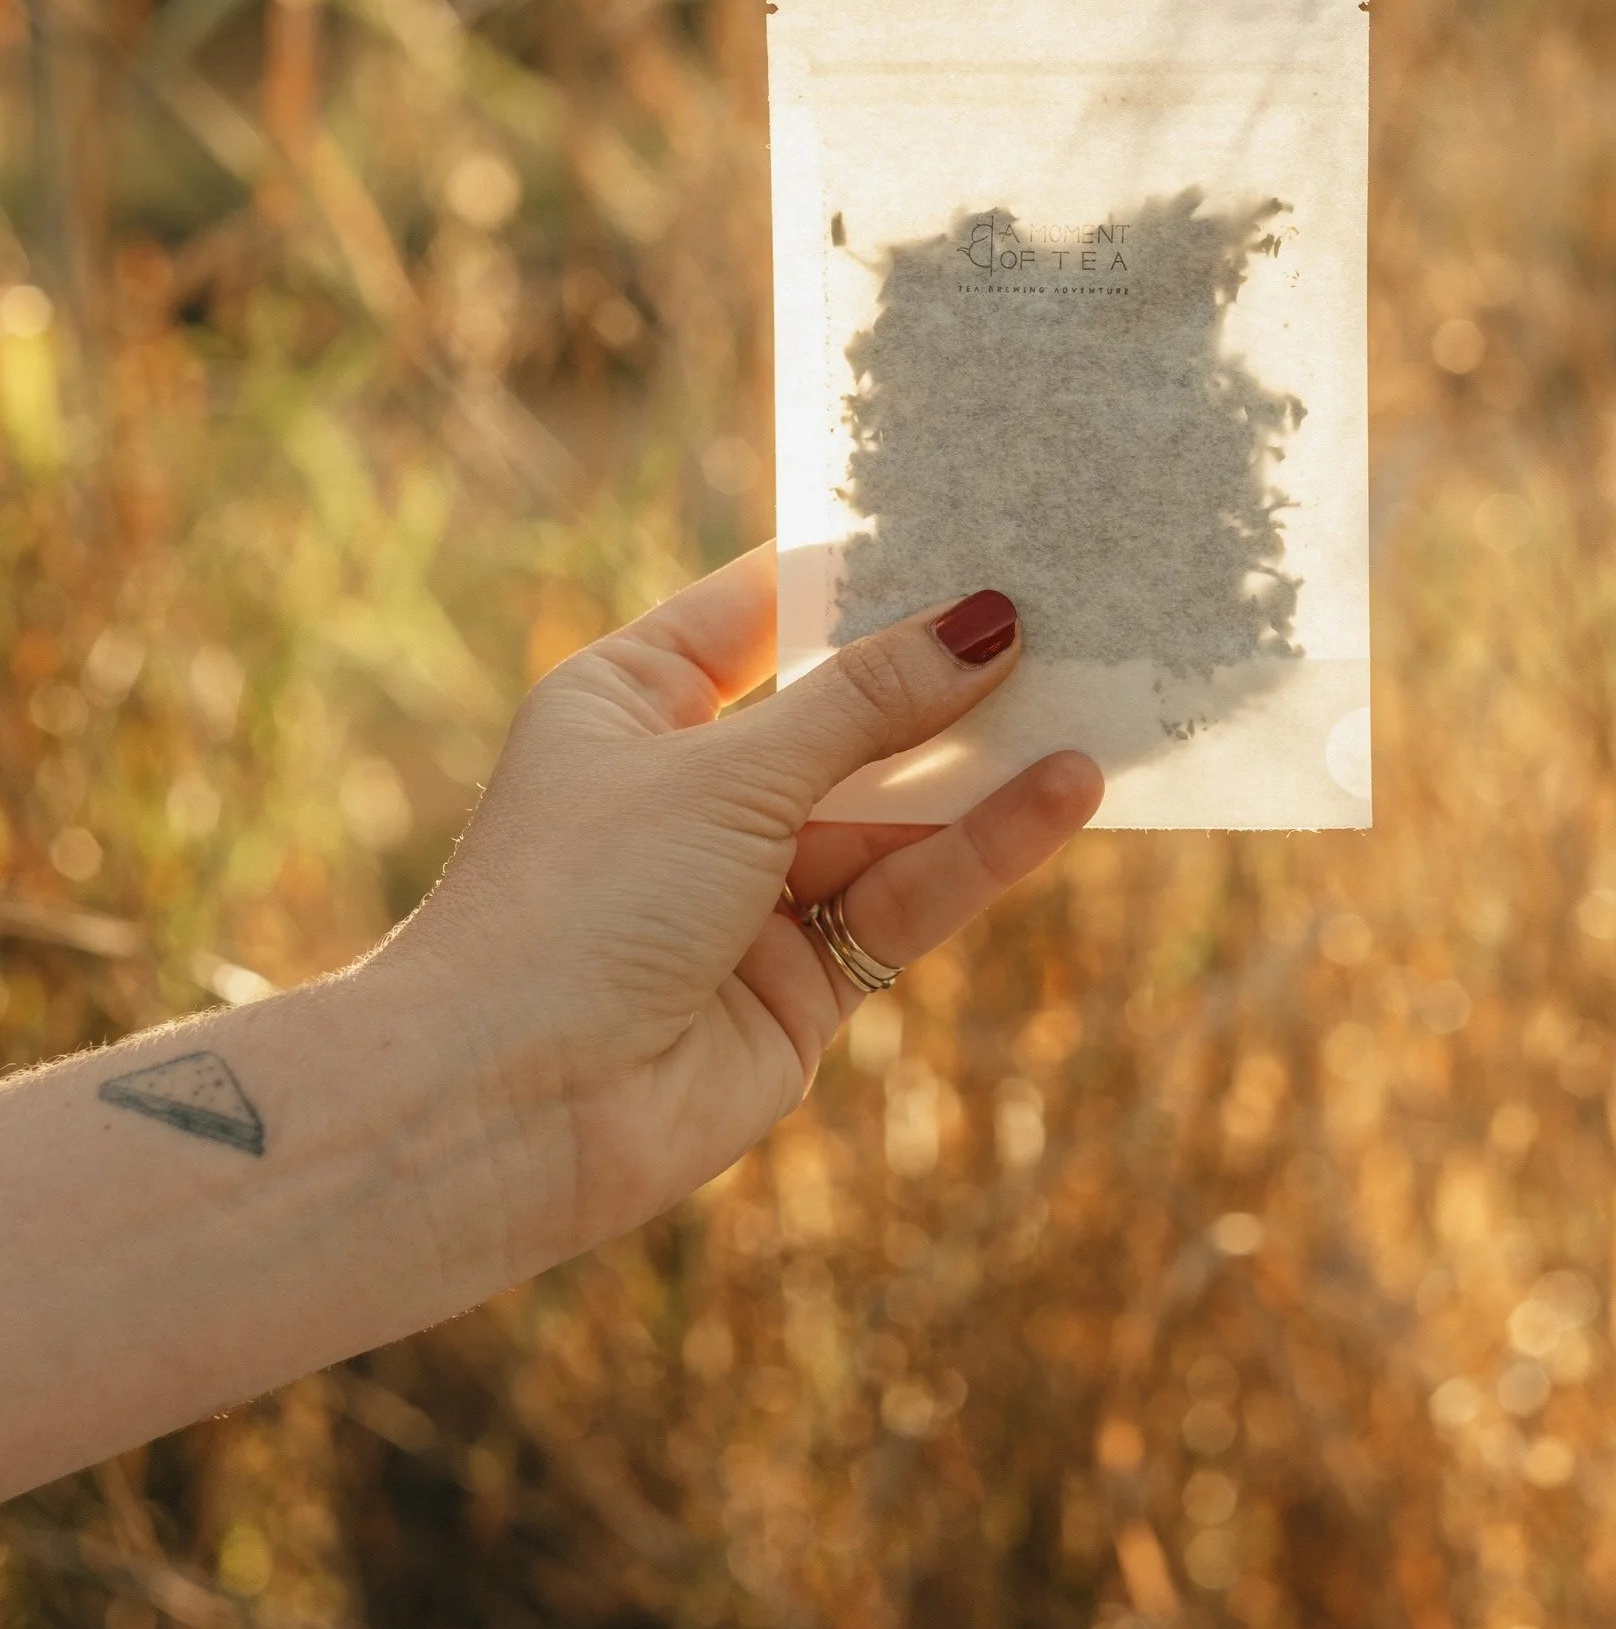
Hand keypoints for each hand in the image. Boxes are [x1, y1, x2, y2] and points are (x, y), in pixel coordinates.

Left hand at [394, 545, 1101, 1268]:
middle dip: (943, 669)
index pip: (760, 608)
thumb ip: (867, 705)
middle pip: (843, 712)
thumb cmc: (578, 902)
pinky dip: (983, 848)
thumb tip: (987, 620)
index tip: (968, 517)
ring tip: (1097, 696)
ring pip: (891, 810)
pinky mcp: (802, 981)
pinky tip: (1063, 791)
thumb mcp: (727, 772)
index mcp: (631, 703)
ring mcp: (749, 889)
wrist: (504, 1111)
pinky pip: (907, 897)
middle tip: (1066, 604)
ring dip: (984, 762)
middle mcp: (691, 788)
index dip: (860, 569)